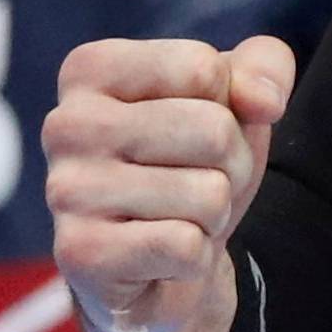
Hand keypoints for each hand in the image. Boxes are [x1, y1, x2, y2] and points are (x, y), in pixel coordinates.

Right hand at [45, 35, 294, 331]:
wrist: (164, 265)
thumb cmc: (192, 164)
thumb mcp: (239, 99)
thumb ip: (265, 66)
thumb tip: (266, 100)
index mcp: (90, 69)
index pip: (204, 69)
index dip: (228, 107)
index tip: (195, 133)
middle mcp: (65, 124)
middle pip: (213, 129)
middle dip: (230, 165)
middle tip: (195, 183)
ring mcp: (66, 190)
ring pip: (208, 193)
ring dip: (214, 214)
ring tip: (179, 218)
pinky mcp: (79, 254)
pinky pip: (187, 247)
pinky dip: (194, 258)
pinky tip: (161, 257)